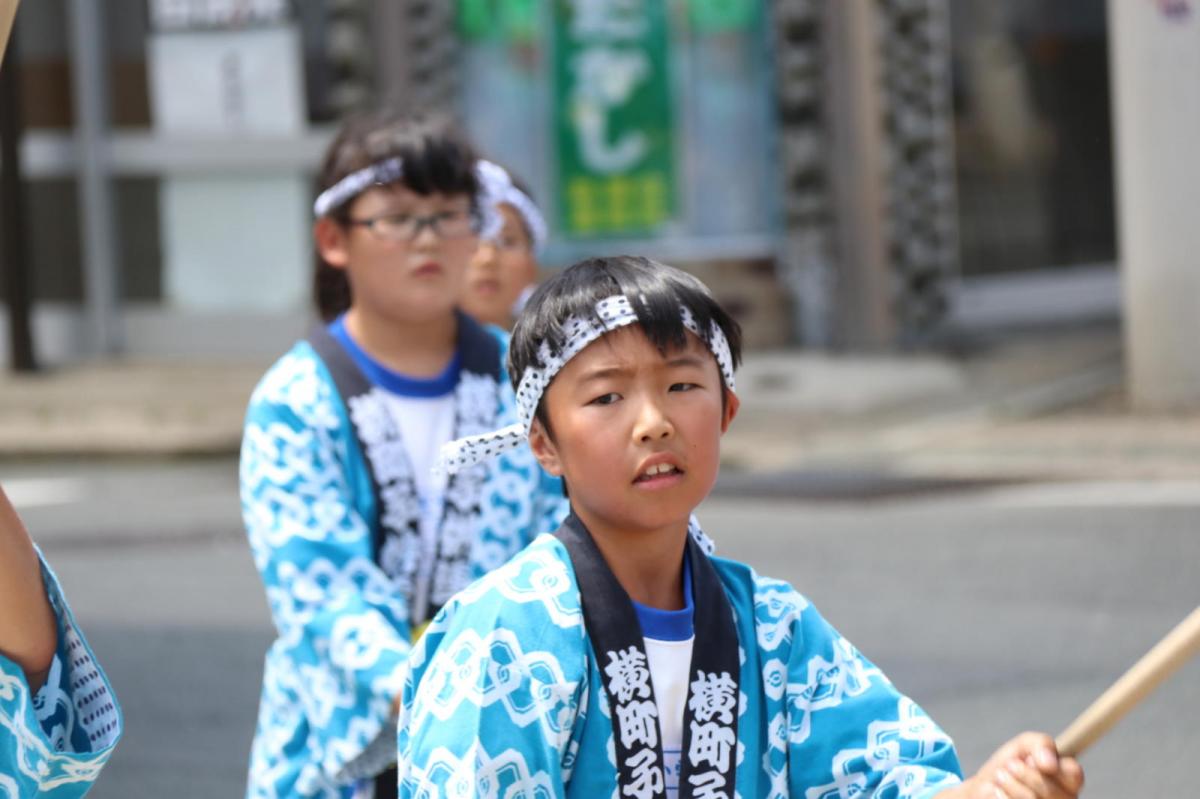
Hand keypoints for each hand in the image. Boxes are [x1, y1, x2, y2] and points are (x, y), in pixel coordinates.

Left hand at [953, 732, 1084, 798]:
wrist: (986, 787)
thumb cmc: (1010, 766)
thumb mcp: (1024, 746)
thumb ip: (1041, 744)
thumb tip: (1049, 763)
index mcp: (1069, 781)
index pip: (1074, 773)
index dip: (1048, 764)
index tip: (1028, 758)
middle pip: (1049, 789)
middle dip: (1022, 772)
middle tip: (1009, 766)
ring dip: (1009, 783)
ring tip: (1001, 777)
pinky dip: (1002, 796)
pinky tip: (998, 792)